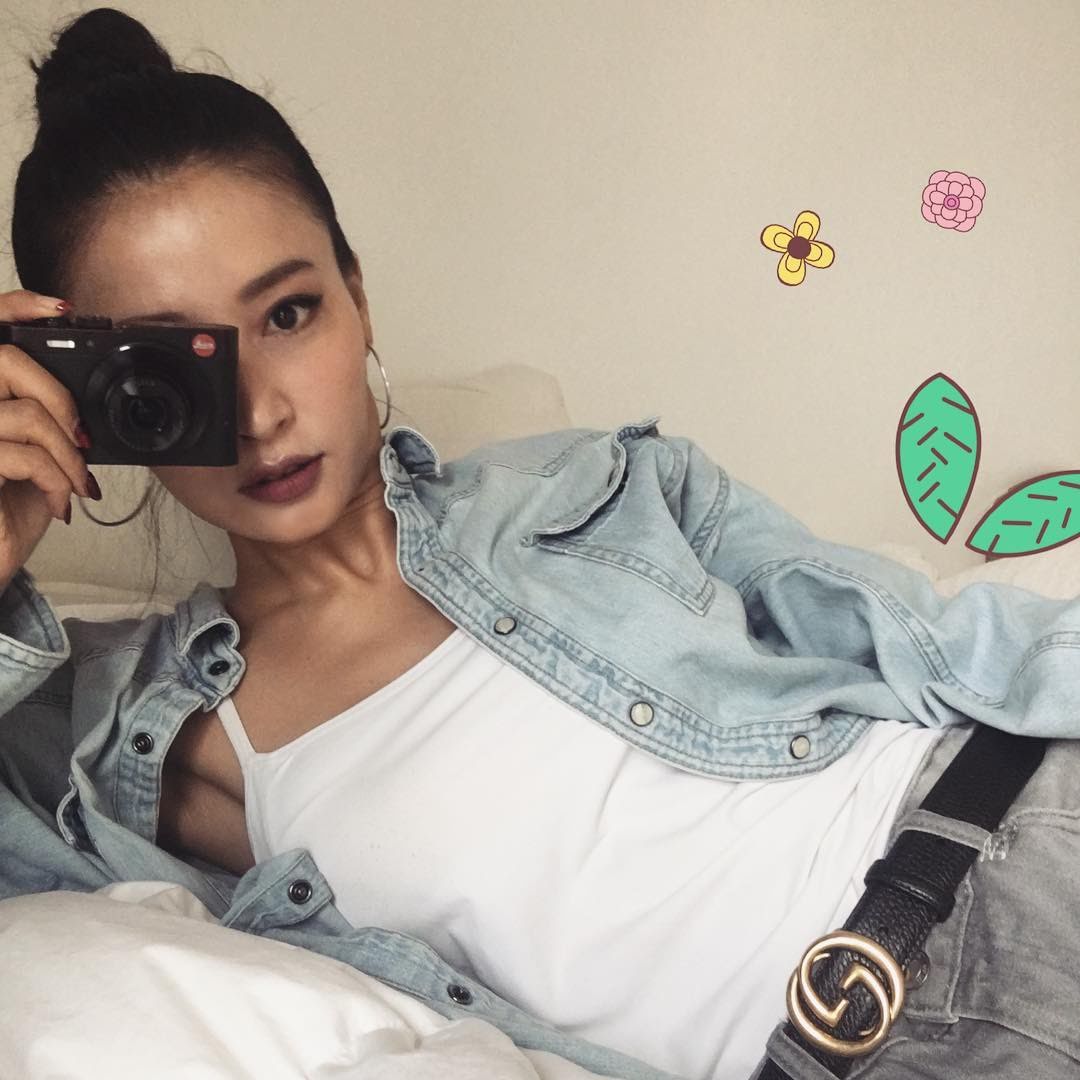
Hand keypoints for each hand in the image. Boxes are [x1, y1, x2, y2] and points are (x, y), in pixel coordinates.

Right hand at [0, 290, 98, 592]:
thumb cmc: (3, 511)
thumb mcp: (30, 459)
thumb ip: (41, 421)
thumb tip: (81, 410)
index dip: (16, 306)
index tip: (59, 307)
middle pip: (7, 362)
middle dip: (60, 399)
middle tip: (80, 440)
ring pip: (29, 416)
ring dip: (68, 455)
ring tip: (75, 483)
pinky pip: (26, 456)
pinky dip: (58, 480)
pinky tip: (61, 502)